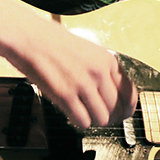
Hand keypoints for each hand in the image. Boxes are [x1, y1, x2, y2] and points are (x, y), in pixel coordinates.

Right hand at [5, 17, 136, 129]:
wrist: (29, 38)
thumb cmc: (54, 42)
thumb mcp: (89, 50)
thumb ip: (102, 69)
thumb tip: (111, 93)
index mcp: (108, 60)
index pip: (129, 92)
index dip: (127, 107)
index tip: (123, 113)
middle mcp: (99, 73)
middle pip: (116, 109)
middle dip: (110, 116)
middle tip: (100, 116)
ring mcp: (83, 85)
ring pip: (102, 119)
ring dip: (94, 120)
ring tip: (84, 114)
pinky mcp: (65, 96)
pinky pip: (83, 121)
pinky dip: (79, 121)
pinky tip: (73, 114)